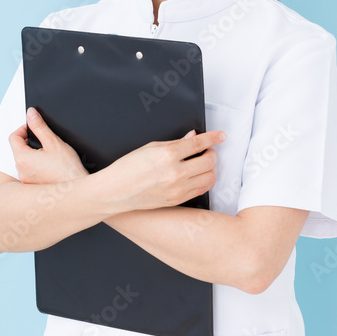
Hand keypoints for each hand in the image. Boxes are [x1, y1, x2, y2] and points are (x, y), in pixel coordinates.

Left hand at [8, 107, 87, 183]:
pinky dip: (36, 166)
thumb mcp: (53, 141)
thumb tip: (31, 114)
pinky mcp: (33, 186)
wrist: (77, 189)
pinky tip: (50, 166)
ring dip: (33, 154)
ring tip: (49, 155)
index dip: (23, 129)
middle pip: (18, 149)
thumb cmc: (67, 169)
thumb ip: (39, 126)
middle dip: (29, 142)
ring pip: (24, 161)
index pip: (13, 137)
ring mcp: (26, 180)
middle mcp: (21, 171)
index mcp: (23, 159)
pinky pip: (29, 171)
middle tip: (45, 141)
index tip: (33, 128)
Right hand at [101, 129, 221, 211]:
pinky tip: (198, 175)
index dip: (213, 138)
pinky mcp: (177, 200)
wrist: (115, 191)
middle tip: (208, 150)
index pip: (198, 143)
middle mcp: (175, 173)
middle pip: (209, 161)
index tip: (221, 135)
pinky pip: (201, 190)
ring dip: (211, 168)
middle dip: (212, 153)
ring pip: (209, 177)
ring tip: (203, 163)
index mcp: (167, 155)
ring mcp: (177, 189)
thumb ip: (174, 143)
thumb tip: (191, 137)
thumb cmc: (127, 168)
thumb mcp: (149, 148)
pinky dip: (205, 181)